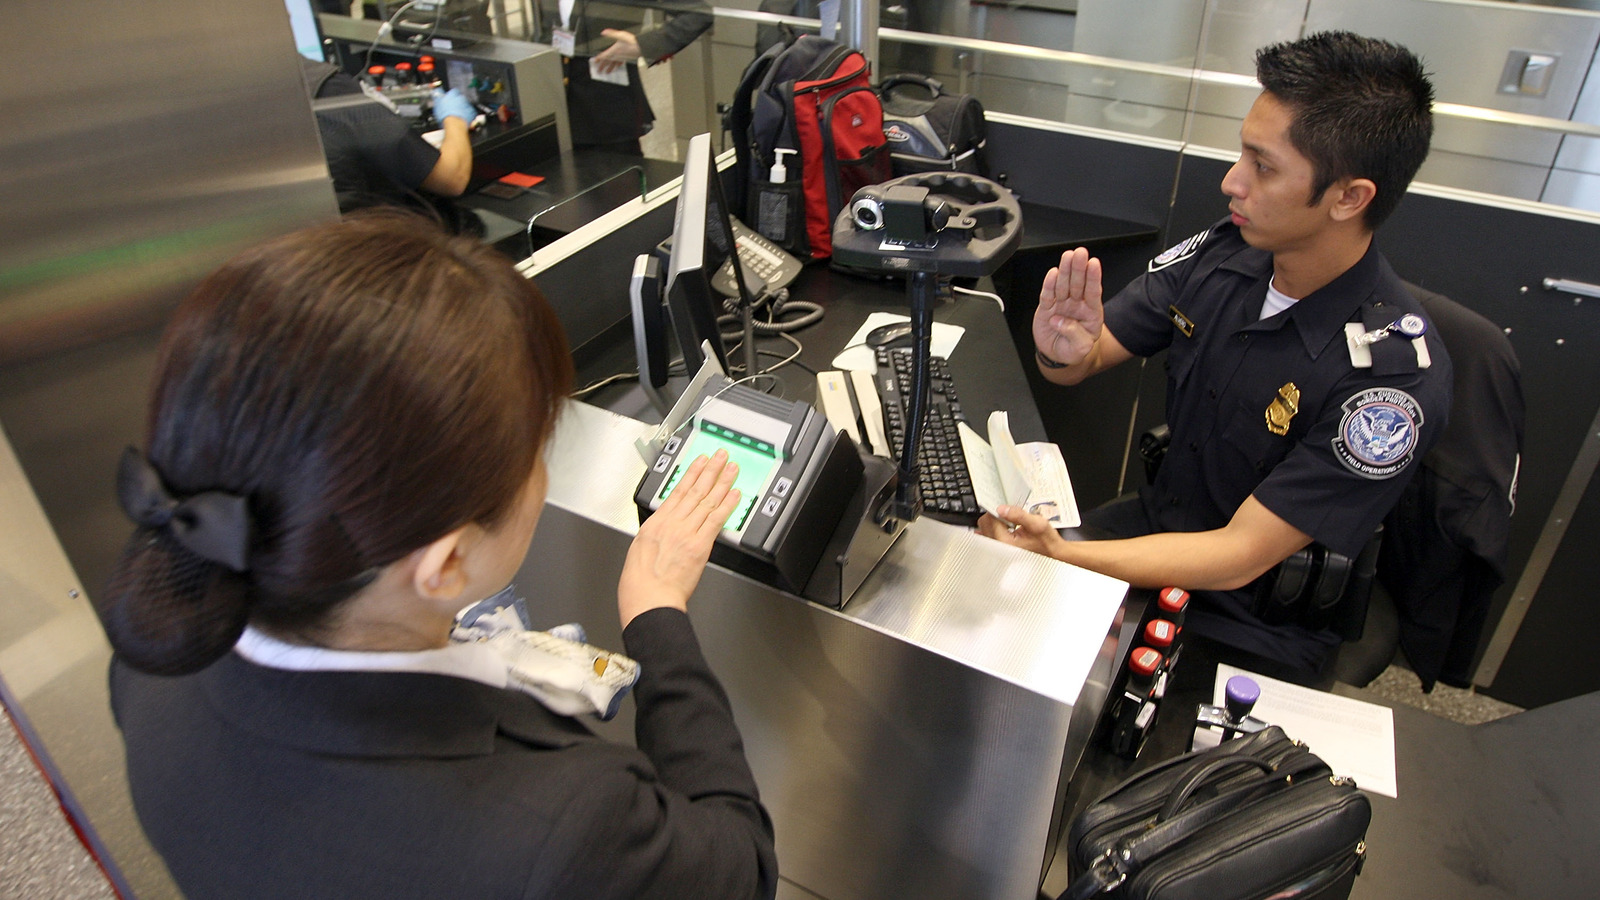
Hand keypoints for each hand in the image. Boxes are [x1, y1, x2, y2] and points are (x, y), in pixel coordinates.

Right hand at [430, 88, 475, 126]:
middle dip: (457, 102)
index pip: (453, 91)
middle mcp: (461, 98)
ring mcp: (467, 105)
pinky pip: (470, 112)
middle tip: (453, 108)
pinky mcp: (471, 112)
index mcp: (452, 95)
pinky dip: (467, 114)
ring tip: (457, 114)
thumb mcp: (438, 104)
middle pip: (460, 98)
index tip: (449, 99)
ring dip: (462, 108)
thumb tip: (436, 92)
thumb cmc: (446, 115)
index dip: (451, 95)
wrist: (455, 124)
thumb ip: (438, 97)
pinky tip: (462, 117)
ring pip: (465, 104)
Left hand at [592, 29, 640, 73]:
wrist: (641, 47)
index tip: (595, 62)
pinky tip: (618, 66)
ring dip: (610, 68)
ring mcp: (622, 57)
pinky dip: (618, 65)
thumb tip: (603, 32)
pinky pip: (620, 62)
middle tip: (599, 71)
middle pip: (608, 62)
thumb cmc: (632, 41)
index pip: (604, 56)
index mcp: (614, 50)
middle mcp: (617, 55)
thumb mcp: (620, 35)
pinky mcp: (627, 58)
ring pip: (614, 64)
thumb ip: (611, 34)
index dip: (599, 59)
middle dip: (603, 67)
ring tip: (607, 73)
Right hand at [617, 450, 739, 627]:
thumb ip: (656, 533)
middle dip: (710, 471)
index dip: (692, 473)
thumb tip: (663, 527)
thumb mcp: (639, 548)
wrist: (648, 596)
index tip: (700, 462)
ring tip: (731, 469)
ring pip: (708, 501)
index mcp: (657, 522)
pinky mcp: (700, 545)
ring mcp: (687, 533)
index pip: (678, 491)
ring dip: (722, 482)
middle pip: (696, 491)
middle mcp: (673, 523)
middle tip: (720, 456)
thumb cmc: (640, 581)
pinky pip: (716, 520)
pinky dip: (726, 505)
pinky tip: (734, 495)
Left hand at [977, 505, 1067, 559]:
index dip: (1000, 509)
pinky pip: (988, 534)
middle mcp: (998, 547)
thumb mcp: (1037, 524)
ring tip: (1011, 523)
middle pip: (985, 522)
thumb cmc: (1047, 542)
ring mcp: (997, 549)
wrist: (1053, 553)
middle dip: (996, 514)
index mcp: (1005, 542)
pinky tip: (1006, 527)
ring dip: (995, 521)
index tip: (1009, 507)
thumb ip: (1019, 515)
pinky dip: (994, 527)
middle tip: (1011, 515)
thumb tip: (1001, 508)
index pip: (991, 518)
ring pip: (985, 528)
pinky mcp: (998, 548)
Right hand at [1033, 247, 1103, 367]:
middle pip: (1078, 283)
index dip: (1093, 277)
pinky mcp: (1047, 307)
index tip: (1093, 264)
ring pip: (1063, 284)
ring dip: (1065, 270)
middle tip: (1080, 253)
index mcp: (1091, 312)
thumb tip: (1060, 320)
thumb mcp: (1080, 349)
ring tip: (1068, 256)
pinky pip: (1048, 294)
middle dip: (1079, 267)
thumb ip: (1075, 335)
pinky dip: (1049, 284)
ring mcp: (1062, 304)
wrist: (1056, 355)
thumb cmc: (1073, 350)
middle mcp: (1077, 305)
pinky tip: (1053, 273)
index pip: (1093, 292)